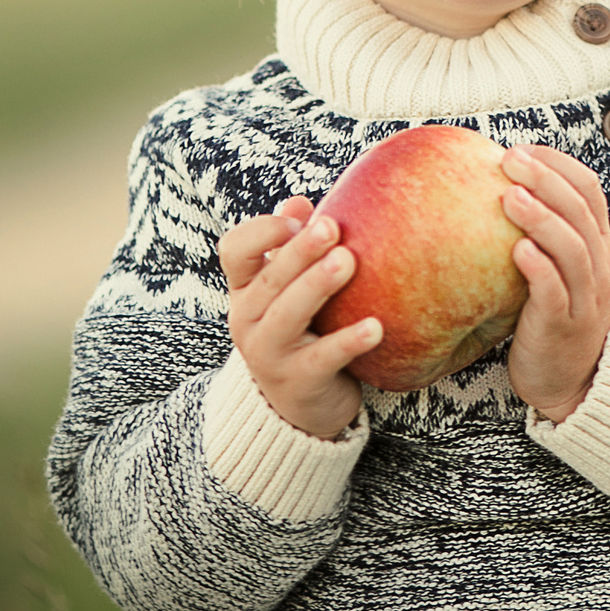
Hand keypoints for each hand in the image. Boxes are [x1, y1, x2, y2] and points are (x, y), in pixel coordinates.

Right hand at [219, 195, 380, 439]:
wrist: (297, 409)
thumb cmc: (301, 332)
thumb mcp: (289, 290)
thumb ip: (292, 247)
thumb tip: (299, 202)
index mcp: (245, 290)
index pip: (234, 251)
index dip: (261, 232)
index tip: (297, 220)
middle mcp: (247, 320)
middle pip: (269, 280)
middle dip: (299, 252)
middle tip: (332, 227)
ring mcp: (268, 354)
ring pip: (288, 316)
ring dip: (316, 286)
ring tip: (348, 262)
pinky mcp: (297, 382)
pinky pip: (323, 358)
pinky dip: (348, 341)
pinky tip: (376, 327)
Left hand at [500, 144, 609, 422]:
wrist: (572, 383)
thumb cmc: (549, 318)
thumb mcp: (554, 271)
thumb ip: (537, 236)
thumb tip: (491, 190)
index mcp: (596, 246)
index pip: (589, 190)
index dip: (558, 164)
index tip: (523, 149)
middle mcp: (598, 267)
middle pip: (582, 210)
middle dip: (547, 178)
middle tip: (510, 159)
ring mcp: (586, 298)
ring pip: (574, 249)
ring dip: (543, 219)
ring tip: (511, 198)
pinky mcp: (564, 327)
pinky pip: (557, 293)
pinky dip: (540, 268)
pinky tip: (517, 250)